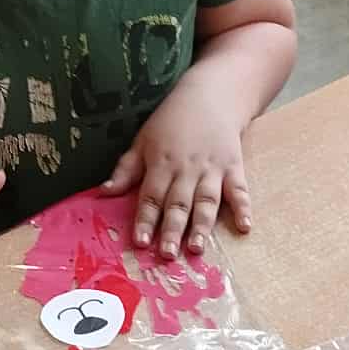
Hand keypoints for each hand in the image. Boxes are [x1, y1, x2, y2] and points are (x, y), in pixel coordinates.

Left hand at [102, 73, 251, 259]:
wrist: (212, 95)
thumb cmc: (172, 120)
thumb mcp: (143, 140)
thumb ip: (126, 169)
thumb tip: (103, 193)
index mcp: (161, 164)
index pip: (151, 197)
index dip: (145, 220)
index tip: (140, 242)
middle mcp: (186, 170)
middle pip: (177, 204)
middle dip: (171, 230)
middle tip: (167, 254)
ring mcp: (212, 169)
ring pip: (205, 201)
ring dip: (201, 226)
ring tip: (197, 248)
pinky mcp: (233, 167)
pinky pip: (239, 190)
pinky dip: (243, 207)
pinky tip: (244, 226)